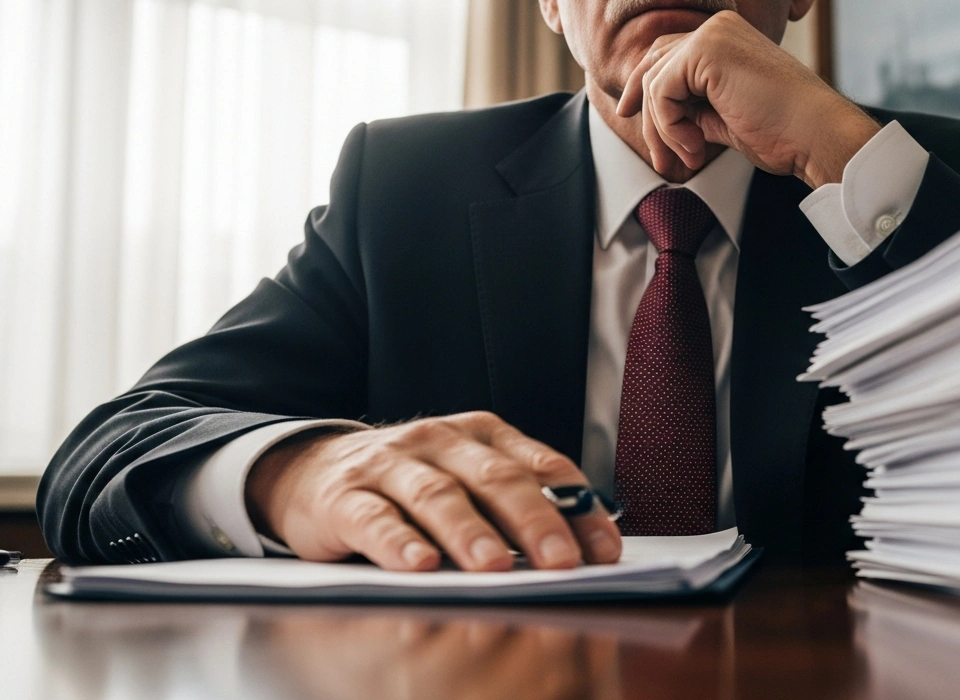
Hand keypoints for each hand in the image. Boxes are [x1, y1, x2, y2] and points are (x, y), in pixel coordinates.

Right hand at [245, 412, 622, 571]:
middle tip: (561, 561)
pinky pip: (375, 518)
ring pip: (438, 496)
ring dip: (470, 533)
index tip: (603, 550)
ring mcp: (390, 464)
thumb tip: (578, 551)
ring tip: (495, 568)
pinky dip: (399, 543)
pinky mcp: (344, 496)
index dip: (577, 508)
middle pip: (496, 479)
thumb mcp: (467, 481)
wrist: (311, 470)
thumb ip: (515, 506)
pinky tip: (420, 565)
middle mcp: (439, 441)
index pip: (542, 467)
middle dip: (534, 522)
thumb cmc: (409, 484)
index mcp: (482, 435)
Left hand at [616, 10, 880, 188]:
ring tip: (690, 157)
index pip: (667, 57)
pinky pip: (662, 91)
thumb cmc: (783, 132)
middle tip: (658, 160)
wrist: (815, 134)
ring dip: (664, 131)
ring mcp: (711, 35)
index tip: (633, 119)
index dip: (646, 91)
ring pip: (655, 82)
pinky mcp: (706, 51)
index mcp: (725, 36)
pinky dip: (669, 126)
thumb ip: (694, 107)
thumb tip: (663, 117)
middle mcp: (717, 27)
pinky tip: (695, 147)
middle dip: (647, 114)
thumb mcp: (726, 115)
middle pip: (654, 65)